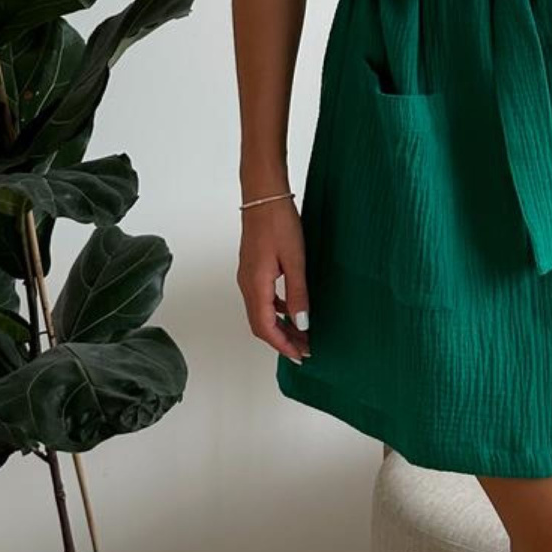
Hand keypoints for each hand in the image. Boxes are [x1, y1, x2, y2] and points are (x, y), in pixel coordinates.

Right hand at [240, 199, 309, 360]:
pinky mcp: (252, 269)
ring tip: (301, 333)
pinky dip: (276, 310)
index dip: (283, 345)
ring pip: (260, 312)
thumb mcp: (295, 260)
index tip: (301, 355)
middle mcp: (247, 284)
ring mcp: (247, 276)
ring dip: (279, 326)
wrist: (263, 195)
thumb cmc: (278, 222)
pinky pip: (262, 298)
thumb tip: (301, 324)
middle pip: (260, 324)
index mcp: (255, 285)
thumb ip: (298, 293)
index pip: (265, 328)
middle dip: (282, 340)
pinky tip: (292, 308)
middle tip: (304, 349)